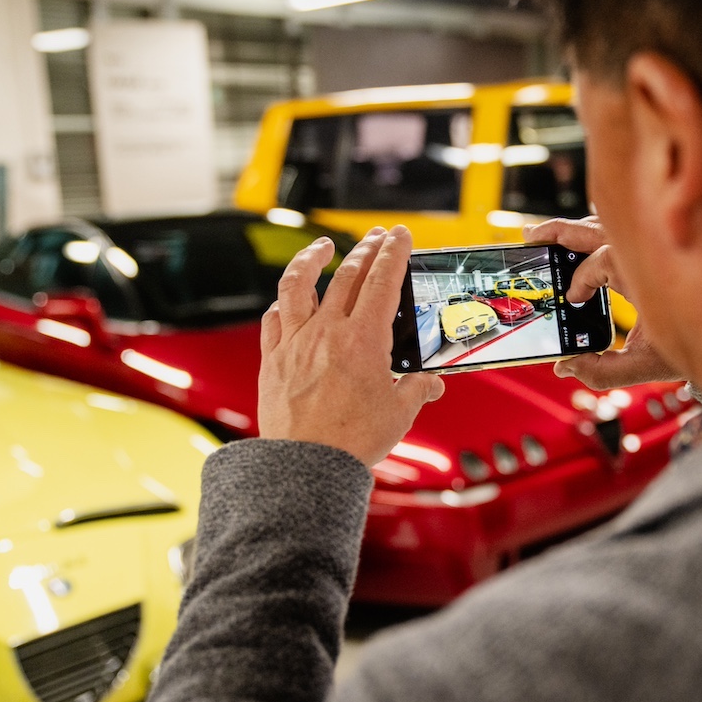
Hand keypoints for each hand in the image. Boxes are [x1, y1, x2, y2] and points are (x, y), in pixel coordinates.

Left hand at [258, 226, 444, 465]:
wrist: (307, 466)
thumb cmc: (352, 441)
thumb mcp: (399, 413)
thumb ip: (416, 390)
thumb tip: (429, 384)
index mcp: (363, 340)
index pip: (382, 281)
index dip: (393, 253)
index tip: (400, 236)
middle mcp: (326, 332)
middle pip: (346, 275)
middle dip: (366, 249)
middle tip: (377, 238)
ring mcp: (295, 342)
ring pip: (299, 284)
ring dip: (312, 258)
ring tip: (323, 246)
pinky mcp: (272, 360)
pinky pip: (273, 319)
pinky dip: (283, 302)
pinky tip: (289, 298)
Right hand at [523, 217, 681, 390]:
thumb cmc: (700, 340)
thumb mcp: (647, 363)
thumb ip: (602, 371)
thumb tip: (565, 367)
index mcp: (639, 267)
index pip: (592, 267)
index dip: (577, 285)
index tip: (572, 301)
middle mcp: (647, 246)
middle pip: (591, 227)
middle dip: (558, 231)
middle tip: (529, 238)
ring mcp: (655, 241)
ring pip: (608, 223)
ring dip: (578, 229)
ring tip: (549, 236)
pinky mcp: (661, 245)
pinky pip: (625, 228)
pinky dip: (601, 230)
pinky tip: (586, 238)